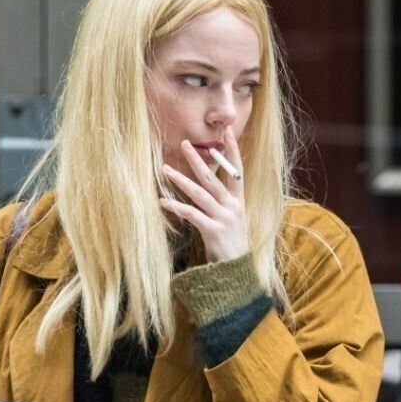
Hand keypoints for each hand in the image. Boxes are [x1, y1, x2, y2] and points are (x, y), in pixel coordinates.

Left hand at [159, 127, 247, 261]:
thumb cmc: (230, 242)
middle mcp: (232, 206)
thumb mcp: (232, 217)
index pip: (237, 169)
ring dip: (180, 181)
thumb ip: (222, 200)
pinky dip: (176, 207)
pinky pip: (191, 215)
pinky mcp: (213, 231)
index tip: (228, 131)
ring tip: (165, 169)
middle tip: (184, 143)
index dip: (233, 150)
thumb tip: (207, 182)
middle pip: (212, 178)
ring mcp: (223, 218)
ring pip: (199, 194)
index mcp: (238, 200)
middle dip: (197, 160)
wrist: (236, 270)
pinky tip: (162, 202)